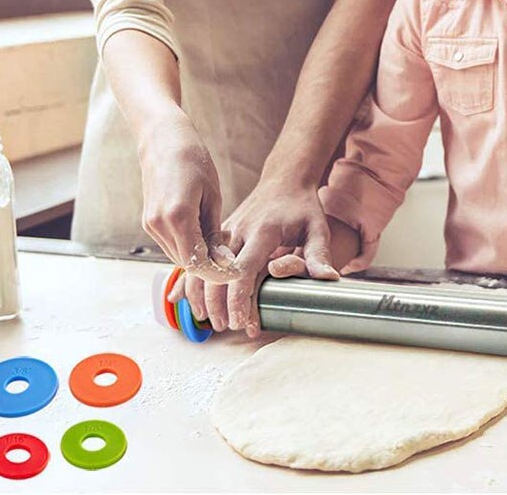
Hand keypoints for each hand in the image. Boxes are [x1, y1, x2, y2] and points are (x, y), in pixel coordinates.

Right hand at [139, 112, 238, 283]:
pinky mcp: (148, 222)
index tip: (236, 273)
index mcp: (178, 217)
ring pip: (177, 256)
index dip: (218, 273)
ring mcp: (150, 224)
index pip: (197, 263)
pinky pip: (170, 244)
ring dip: (198, 258)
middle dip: (210, 267)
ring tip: (221, 245)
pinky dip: (187, 246)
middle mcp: (159, 225)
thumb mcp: (212, 195)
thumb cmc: (193, 160)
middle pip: (186, 263)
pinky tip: (204, 236)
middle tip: (233, 260)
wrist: (163, 140)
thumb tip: (222, 260)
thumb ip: (214, 231)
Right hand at [183, 181, 338, 336]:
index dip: (239, 300)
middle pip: (217, 273)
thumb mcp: (318, 227)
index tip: (242, 323)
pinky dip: (189, 278)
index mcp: (262, 231)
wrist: (284, 179)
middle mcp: (238, 231)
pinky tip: (178, 297)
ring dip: (200, 295)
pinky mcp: (219, 234)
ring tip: (208, 320)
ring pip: (202, 266)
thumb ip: (320, 255)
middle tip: (228, 327)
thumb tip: (328, 279)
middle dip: (218, 304)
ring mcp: (225, 232)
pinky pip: (199, 258)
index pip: (243, 271)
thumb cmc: (302, 206)